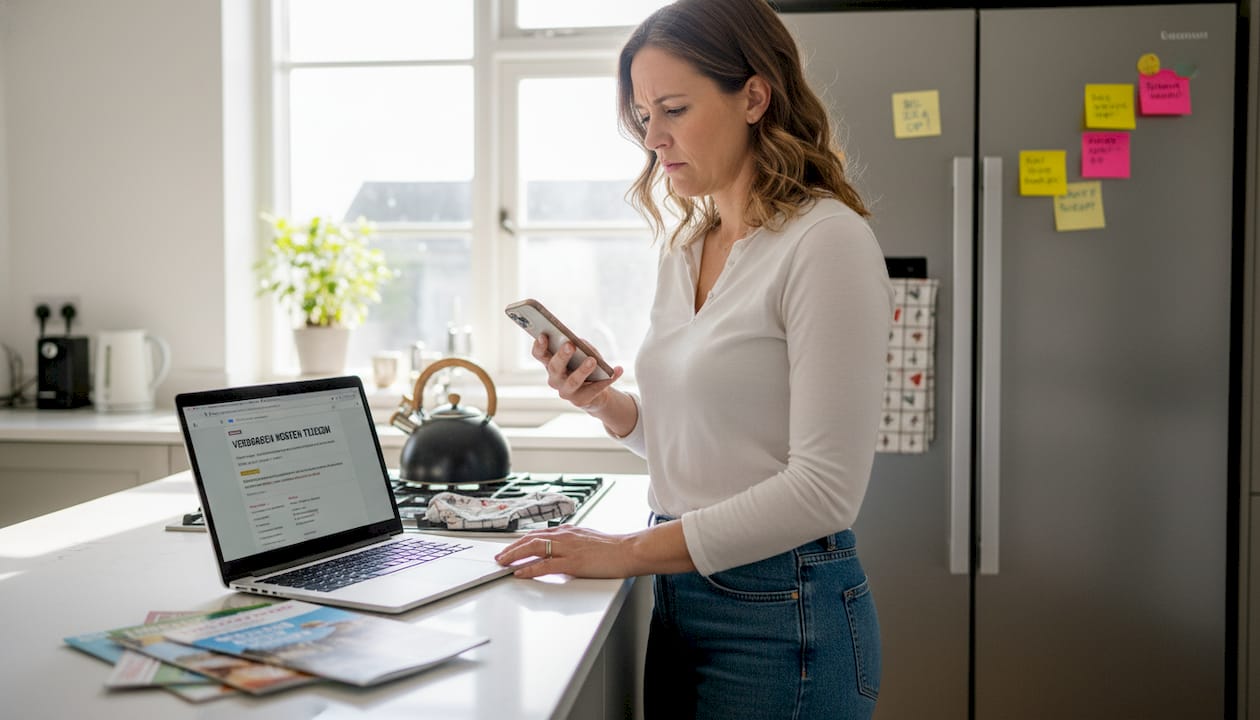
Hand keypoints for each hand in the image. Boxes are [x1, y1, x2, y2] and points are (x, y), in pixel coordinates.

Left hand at [494, 526, 632, 579]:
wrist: (629, 550)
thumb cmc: (614, 549)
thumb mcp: (589, 540)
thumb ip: (574, 544)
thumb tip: (563, 552)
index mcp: (569, 531)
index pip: (539, 534)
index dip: (522, 541)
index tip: (511, 547)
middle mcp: (565, 536)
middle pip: (531, 539)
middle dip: (513, 548)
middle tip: (500, 556)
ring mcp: (568, 548)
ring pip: (534, 548)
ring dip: (515, 556)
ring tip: (503, 563)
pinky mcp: (573, 562)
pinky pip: (545, 565)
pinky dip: (530, 568)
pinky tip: (520, 572)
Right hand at [534, 334, 623, 411]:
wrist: (596, 392)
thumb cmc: (586, 366)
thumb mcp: (583, 353)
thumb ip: (581, 347)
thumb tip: (582, 344)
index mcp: (551, 364)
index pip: (540, 355)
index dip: (539, 346)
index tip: (542, 335)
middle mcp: (555, 379)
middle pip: (555, 367)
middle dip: (562, 356)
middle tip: (570, 345)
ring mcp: (566, 392)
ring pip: (573, 381)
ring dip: (583, 370)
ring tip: (593, 360)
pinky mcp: (580, 401)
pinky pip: (595, 389)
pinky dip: (609, 379)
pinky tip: (618, 370)